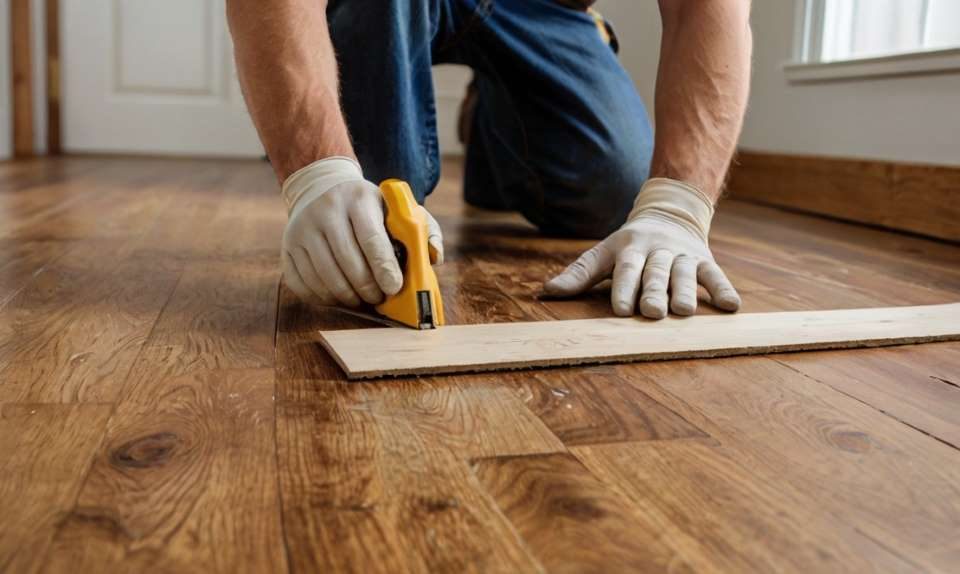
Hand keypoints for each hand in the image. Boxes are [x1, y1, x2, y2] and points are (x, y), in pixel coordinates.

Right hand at [281, 157, 443, 306]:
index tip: (394, 287)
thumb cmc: (369, 208)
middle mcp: (325, 212)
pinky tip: (339, 296)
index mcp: (358, 200)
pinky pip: (303, 283)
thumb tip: (435, 258)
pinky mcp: (288, 247)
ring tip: (361, 299)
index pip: (371, 240)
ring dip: (347, 297)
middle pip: (348, 263)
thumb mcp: (397, 208)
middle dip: (368, 288)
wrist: (321, 187)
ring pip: (325, 277)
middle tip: (379, 297)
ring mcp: (302, 230)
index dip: (384, 268)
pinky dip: (323, 297)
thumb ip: (424, 230)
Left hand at [544, 178, 739, 318]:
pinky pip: (715, 275)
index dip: (623, 288)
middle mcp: (657, 250)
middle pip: (655, 273)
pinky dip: (723, 289)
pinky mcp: (704, 260)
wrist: (670, 212)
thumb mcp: (604, 253)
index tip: (620, 310)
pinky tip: (730, 306)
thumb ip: (579, 273)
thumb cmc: (629, 246)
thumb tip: (547, 292)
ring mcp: (683, 255)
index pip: (625, 269)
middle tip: (651, 313)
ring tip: (685, 312)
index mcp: (630, 248)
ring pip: (684, 274)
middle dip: (653, 292)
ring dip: (685, 293)